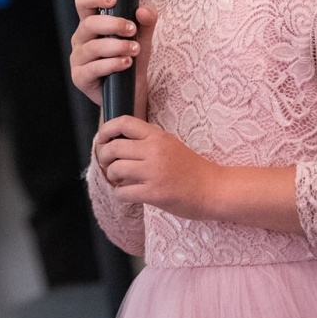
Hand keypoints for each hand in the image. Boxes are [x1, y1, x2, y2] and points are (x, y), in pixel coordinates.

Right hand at [70, 0, 155, 106]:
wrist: (130, 92)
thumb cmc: (131, 60)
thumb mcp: (142, 38)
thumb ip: (146, 22)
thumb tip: (143, 10)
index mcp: (91, 25)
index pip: (83, 3)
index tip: (113, 0)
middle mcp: (81, 39)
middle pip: (89, 23)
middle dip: (113, 24)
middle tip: (132, 30)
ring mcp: (78, 58)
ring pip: (93, 47)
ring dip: (117, 46)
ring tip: (134, 50)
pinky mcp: (80, 77)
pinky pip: (93, 68)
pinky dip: (112, 64)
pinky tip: (126, 63)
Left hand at [93, 114, 220, 220]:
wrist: (215, 189)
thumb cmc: (192, 168)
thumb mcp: (170, 144)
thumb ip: (147, 141)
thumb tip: (118, 142)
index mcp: (157, 136)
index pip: (123, 122)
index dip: (106, 130)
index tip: (101, 140)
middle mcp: (154, 150)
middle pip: (114, 147)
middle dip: (104, 157)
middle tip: (108, 165)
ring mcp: (154, 172)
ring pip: (115, 169)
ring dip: (112, 176)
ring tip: (119, 180)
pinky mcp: (154, 193)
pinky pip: (123, 192)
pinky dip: (120, 194)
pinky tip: (127, 194)